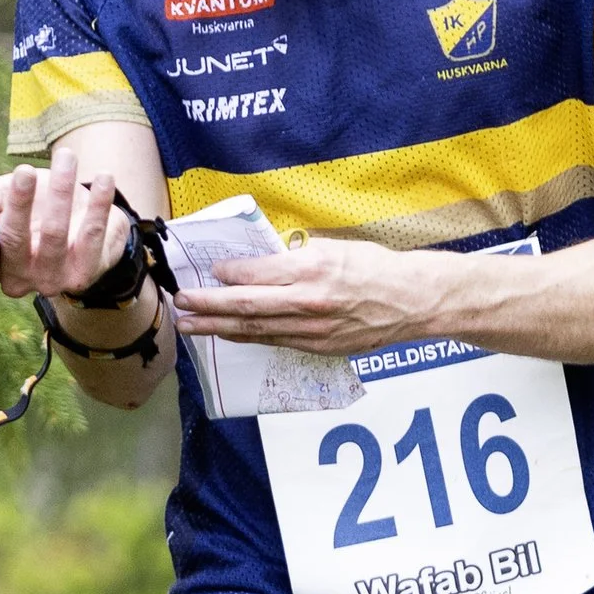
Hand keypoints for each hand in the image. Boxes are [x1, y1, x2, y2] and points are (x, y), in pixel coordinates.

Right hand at [0, 147, 134, 299]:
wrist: (82, 220)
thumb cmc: (33, 206)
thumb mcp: (3, 196)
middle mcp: (17, 278)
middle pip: (14, 242)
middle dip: (19, 203)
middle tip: (25, 171)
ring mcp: (50, 280)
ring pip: (54, 234)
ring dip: (61, 191)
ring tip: (67, 157)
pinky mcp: (83, 275)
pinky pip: (92, 237)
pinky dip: (98, 205)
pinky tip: (105, 178)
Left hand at [173, 237, 455, 355]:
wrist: (412, 301)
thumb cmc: (376, 267)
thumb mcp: (335, 247)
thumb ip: (296, 258)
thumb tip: (262, 263)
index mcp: (311, 269)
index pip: (255, 274)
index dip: (226, 273)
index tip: (210, 271)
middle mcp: (308, 301)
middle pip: (244, 306)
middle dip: (206, 306)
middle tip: (180, 304)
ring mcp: (312, 329)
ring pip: (254, 330)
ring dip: (217, 327)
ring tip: (189, 326)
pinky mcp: (318, 346)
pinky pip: (274, 341)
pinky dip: (246, 337)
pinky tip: (227, 334)